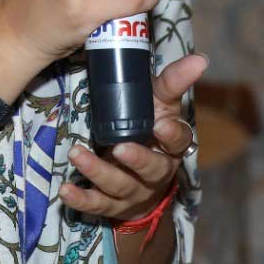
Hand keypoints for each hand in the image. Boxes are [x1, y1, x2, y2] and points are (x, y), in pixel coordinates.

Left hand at [58, 53, 207, 221]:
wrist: (140, 180)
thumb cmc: (149, 130)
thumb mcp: (160, 104)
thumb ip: (172, 82)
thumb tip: (199, 59)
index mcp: (170, 147)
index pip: (178, 142)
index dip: (171, 135)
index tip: (161, 124)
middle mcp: (155, 173)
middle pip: (151, 169)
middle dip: (136, 159)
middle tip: (120, 147)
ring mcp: (133, 191)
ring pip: (119, 185)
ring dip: (97, 171)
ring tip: (76, 154)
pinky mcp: (111, 205)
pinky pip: (96, 204)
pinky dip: (80, 199)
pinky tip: (65, 190)